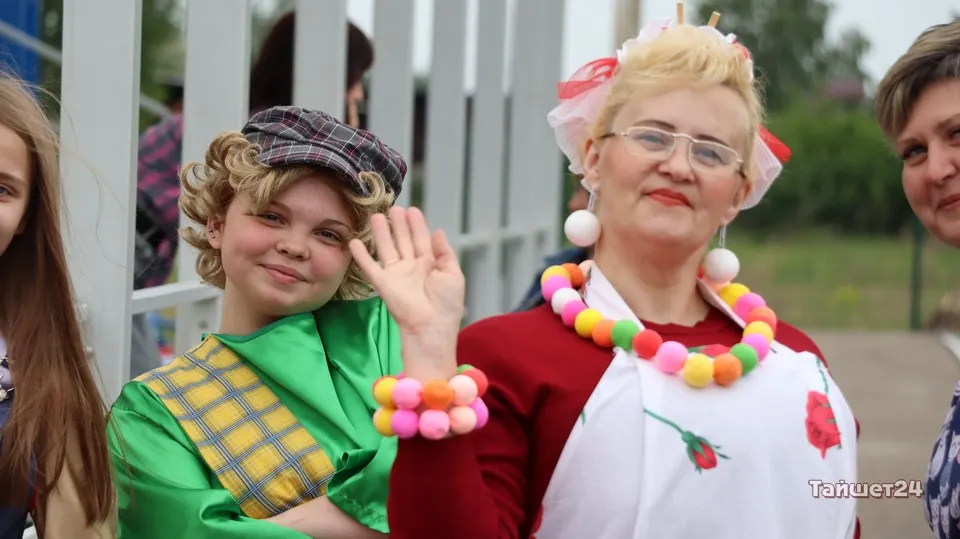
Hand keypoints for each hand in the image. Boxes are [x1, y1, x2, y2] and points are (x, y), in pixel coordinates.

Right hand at [349, 206, 464, 373]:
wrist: (431, 326)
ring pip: (387, 248)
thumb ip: (445, 252)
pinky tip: (355, 242)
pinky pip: (370, 267)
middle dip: (399, 224)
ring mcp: (396, 274)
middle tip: (394, 208)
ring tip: (376, 216)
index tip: (412, 210)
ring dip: (382, 233)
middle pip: (403, 240)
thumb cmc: (447, 303)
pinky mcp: (383, 283)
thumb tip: (438, 232)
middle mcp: (412, 267)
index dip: (417, 225)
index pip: (422, 239)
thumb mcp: (453, 274)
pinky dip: (362, 255)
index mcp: (430, 264)